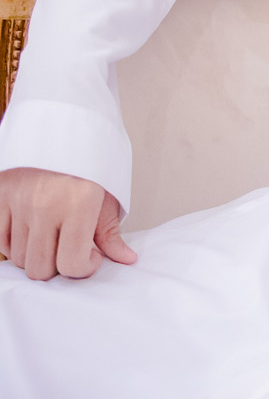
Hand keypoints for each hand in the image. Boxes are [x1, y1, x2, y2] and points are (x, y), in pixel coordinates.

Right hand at [0, 167, 135, 280]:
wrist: (62, 130)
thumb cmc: (88, 164)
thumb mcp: (108, 196)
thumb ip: (111, 233)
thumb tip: (127, 259)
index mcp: (79, 203)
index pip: (71, 263)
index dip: (83, 268)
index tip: (91, 258)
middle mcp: (46, 205)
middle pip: (40, 269)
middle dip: (58, 266)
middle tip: (70, 249)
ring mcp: (18, 202)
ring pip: (19, 258)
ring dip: (37, 255)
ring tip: (53, 236)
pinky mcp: (0, 197)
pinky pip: (0, 240)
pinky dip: (14, 243)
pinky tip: (33, 232)